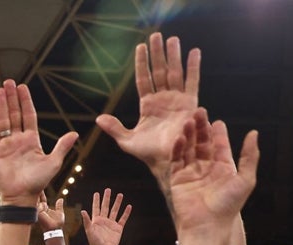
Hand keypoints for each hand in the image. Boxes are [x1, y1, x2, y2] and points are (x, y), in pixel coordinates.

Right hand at [0, 80, 77, 203]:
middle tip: (8, 82)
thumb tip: (75, 133)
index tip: (22, 87)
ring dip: (1, 105)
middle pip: (14, 114)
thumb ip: (62, 147)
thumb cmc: (38, 182)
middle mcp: (18, 140)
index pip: (28, 116)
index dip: (25, 101)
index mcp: (31, 140)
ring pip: (2, 120)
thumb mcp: (53, 163)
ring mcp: (6, 145)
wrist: (22, 196)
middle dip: (11, 98)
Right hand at [36, 191, 65, 231]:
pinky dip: (43, 206)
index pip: (42, 199)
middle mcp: (40, 209)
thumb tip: (61, 199)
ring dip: (39, 198)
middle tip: (33, 182)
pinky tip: (45, 210)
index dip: (41, 193)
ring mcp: (38, 211)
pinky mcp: (37, 212)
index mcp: (45, 208)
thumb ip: (59, 206)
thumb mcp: (60, 212)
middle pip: (37, 198)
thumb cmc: (57, 222)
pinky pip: (40, 205)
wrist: (55, 228)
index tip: (41, 187)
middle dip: (36, 191)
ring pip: (38, 201)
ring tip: (43, 205)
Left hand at [81, 188, 132, 244]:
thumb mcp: (89, 231)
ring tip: (120, 194)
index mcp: (96, 220)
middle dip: (107, 198)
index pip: (96, 208)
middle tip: (108, 190)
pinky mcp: (118, 228)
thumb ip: (87, 221)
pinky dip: (126, 213)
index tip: (97, 193)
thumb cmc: (94, 243)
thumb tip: (82, 211)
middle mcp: (104, 221)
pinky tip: (128, 206)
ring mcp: (111, 224)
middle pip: (106, 207)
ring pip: (115, 211)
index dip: (96, 200)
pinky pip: (123, 219)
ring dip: (117, 203)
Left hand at [96, 34, 199, 180]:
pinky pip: (192, 82)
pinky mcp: (190, 104)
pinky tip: (194, 52)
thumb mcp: (126, 141)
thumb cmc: (148, 153)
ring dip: (174, 56)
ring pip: (175, 73)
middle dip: (158, 53)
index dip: (142, 63)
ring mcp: (177, 100)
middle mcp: (163, 99)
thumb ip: (114, 128)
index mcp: (148, 105)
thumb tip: (98, 118)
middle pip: (160, 71)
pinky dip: (193, 67)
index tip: (140, 47)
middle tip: (156, 35)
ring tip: (172, 39)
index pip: (144, 79)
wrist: (167, 161)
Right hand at [168, 110, 258, 244]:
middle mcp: (206, 169)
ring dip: (188, 136)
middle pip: (202, 144)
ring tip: (187, 122)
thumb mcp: (245, 179)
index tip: (215, 120)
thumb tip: (254, 133)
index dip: (218, 133)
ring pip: (188, 150)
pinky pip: (176, 161)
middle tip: (198, 112)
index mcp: (223, 168)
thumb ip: (249, 155)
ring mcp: (191, 174)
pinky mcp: (177, 180)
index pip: (219, 145)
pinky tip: (179, 139)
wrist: (207, 225)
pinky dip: (177, 150)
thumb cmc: (228, 205)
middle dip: (200, 129)